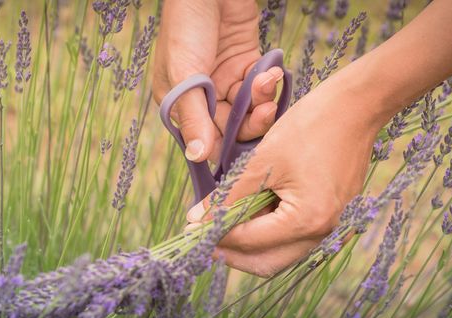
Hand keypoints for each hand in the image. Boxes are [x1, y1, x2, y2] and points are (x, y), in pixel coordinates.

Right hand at [152, 0, 284, 162]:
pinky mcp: (245, 63)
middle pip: (232, 127)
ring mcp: (224, 80)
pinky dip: (268, 81)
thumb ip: (194, 116)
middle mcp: (201, 96)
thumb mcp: (185, 74)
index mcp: (178, 103)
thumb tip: (196, 157)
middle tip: (265, 110)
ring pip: (249, 107)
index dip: (226, 145)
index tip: (246, 144)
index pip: (204, 139)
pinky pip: (259, 85)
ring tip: (266, 79)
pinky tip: (272, 70)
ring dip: (261, 98)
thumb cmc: (186, 26)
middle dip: (250, 120)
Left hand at [186, 71, 387, 276]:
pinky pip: (293, 235)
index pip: (249, 242)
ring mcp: (331, 226)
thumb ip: (228, 196)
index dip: (215, 236)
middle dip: (231, 251)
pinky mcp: (331, 215)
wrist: (357, 105)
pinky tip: (246, 212)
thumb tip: (197, 219)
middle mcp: (323, 232)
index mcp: (306, 221)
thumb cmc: (309, 127)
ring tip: (220, 221)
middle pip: (266, 262)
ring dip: (249, 242)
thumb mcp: (261, 162)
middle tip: (203, 233)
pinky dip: (268, 230)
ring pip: (280, 252)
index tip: (190, 227)